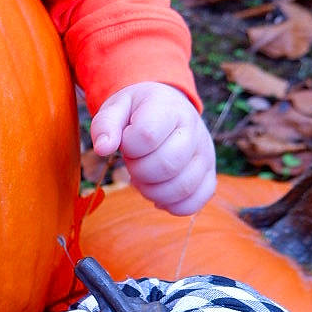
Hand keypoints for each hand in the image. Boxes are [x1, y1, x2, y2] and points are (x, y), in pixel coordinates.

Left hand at [90, 82, 215, 215]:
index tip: (126, 142)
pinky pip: (196, 201)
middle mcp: (194, 130)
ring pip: (182, 187)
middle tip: (133, 162)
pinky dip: (172, 205)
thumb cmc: (138, 111)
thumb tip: (102, 148)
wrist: (168, 107)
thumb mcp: (117, 107)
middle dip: (139, 171)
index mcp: (169, 109)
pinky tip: (158, 193)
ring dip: (152, 191)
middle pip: (167, 165)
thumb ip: (105, 124)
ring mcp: (205, 154)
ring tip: (143, 177)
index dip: (129, 146)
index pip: (147, 135)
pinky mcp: (209, 175)